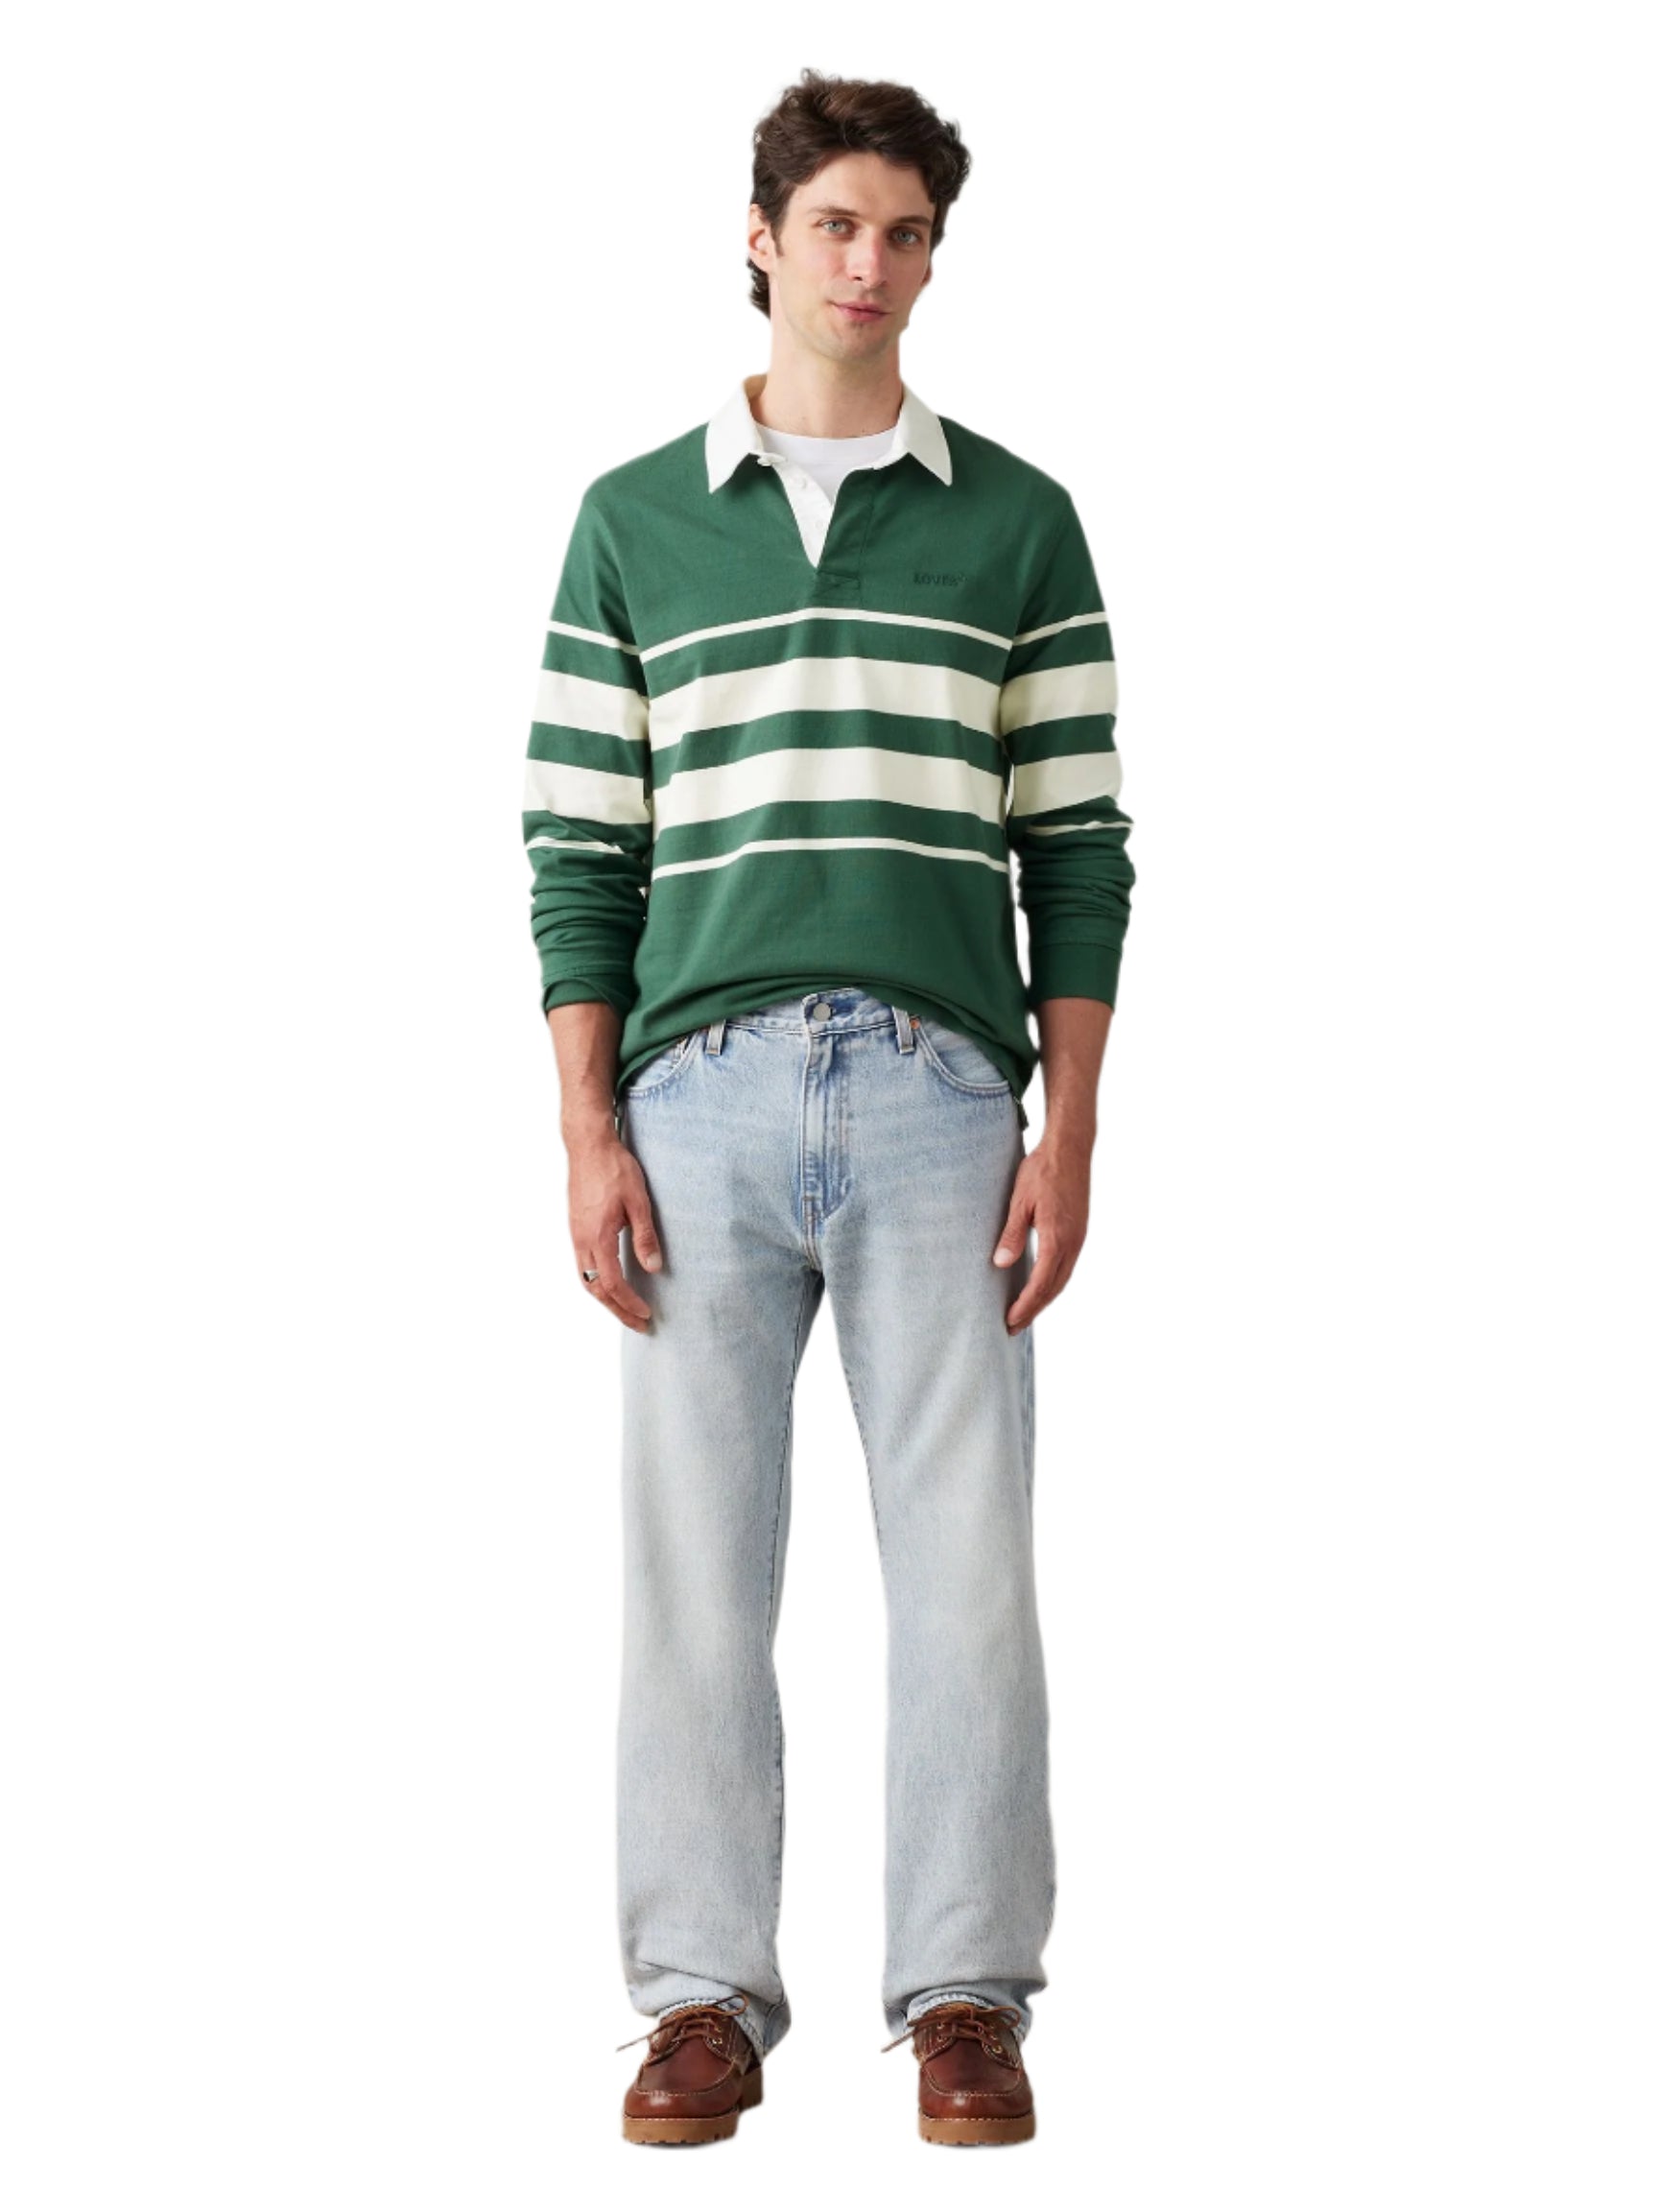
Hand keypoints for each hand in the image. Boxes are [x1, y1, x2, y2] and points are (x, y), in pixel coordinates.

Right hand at [567, 1127, 664, 1332]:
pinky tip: (609, 1281)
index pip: (612, 1283)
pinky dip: (596, 1282)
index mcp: (598, 1237)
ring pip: (586, 1279)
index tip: (646, 1314)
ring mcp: (576, 1234)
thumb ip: (645, 1237)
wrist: (588, 1146)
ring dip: (605, 1298)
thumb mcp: (638, 1201)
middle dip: (617, 1309)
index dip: (628, 1302)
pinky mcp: (575, 1228)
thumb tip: (654, 1268)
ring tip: (624, 1309)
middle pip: (596, 1288)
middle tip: (637, 1324)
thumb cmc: (614, 1169)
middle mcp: (582, 1241)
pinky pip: (583, 1265)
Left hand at [992, 1131, 1090, 1332]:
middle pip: (1054, 1288)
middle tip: (1013, 1327)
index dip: (1025, 1305)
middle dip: (1034, 1310)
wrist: (1071, 1148)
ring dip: (1045, 1299)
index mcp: (1057, 1238)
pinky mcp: (1079, 1231)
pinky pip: (1067, 1266)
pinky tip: (1042, 1286)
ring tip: (1025, 1312)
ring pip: (1063, 1279)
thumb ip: (1012, 1233)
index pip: (1040, 1283)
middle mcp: (1072, 1243)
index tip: (1010, 1321)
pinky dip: (1054, 1282)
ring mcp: (1079, 1238)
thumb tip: (1001, 1264)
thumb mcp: (1020, 1201)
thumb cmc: (1042, 1170)